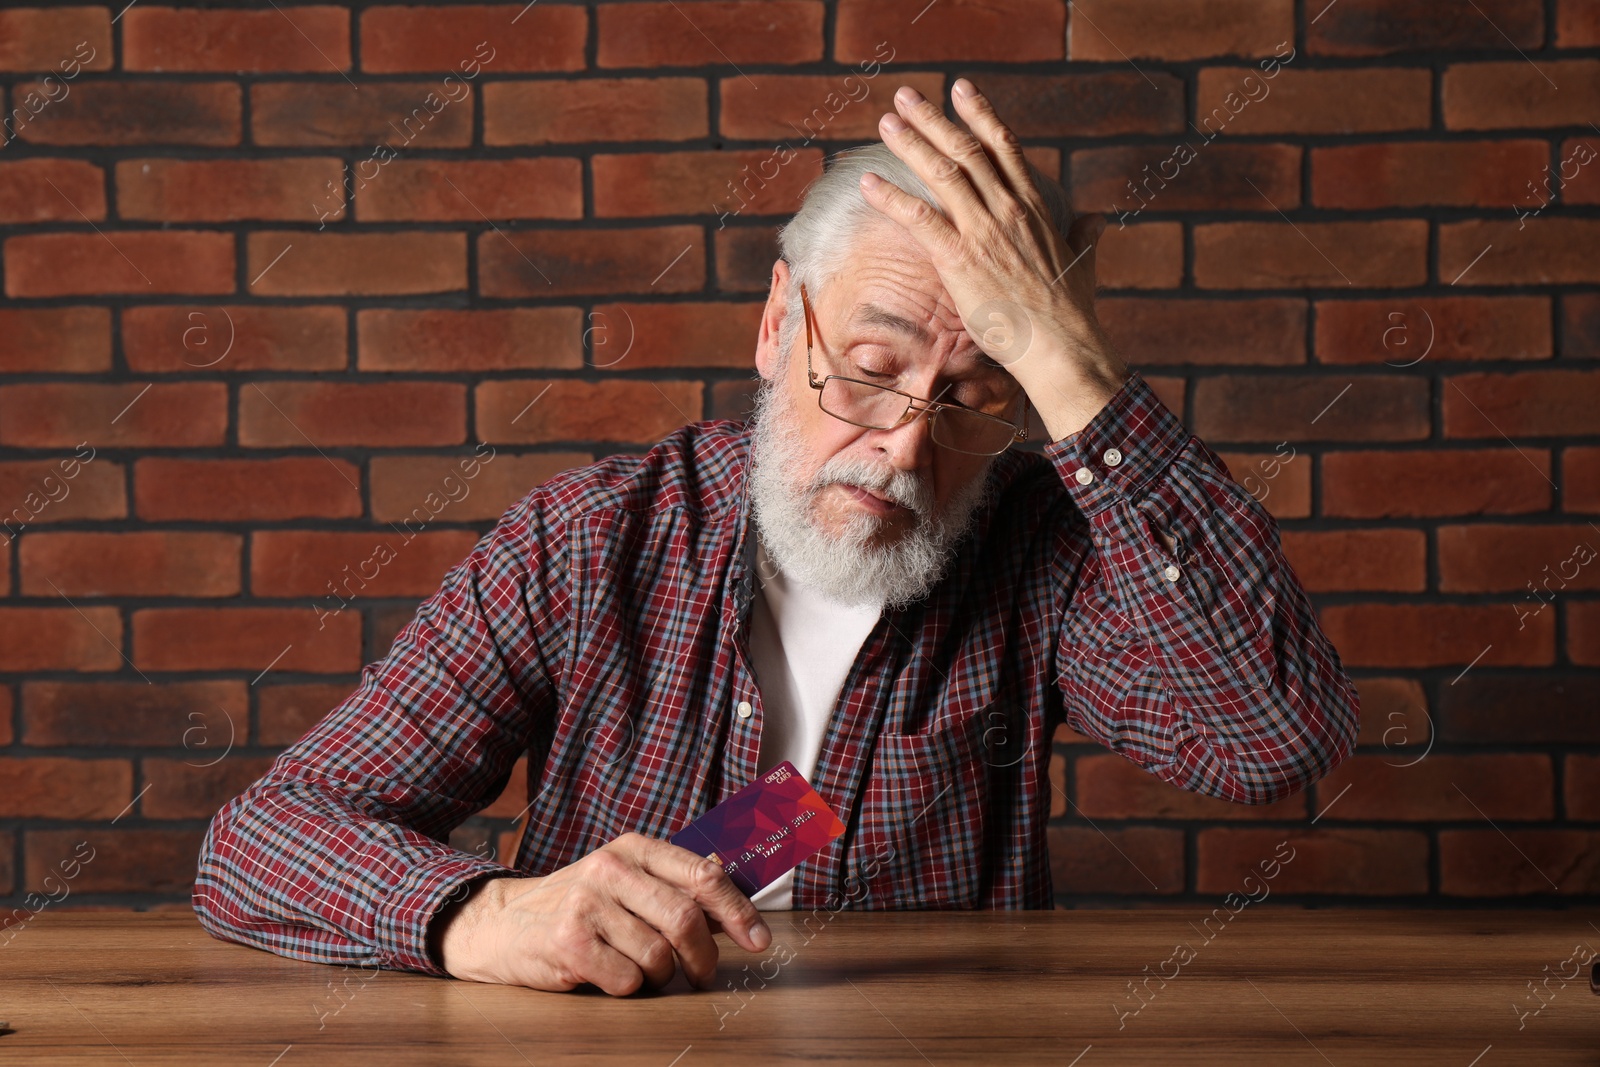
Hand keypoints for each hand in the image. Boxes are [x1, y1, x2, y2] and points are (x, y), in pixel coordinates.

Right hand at [431, 832, 771, 994]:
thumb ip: (676, 887)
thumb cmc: (578, 905)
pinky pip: (626, 979)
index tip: (759, 941)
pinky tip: (609, 975)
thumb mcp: (626, 880)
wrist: (503, 923)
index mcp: (634, 848)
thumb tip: (740, 903)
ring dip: (659, 976)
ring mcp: (586, 903)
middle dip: (703, 958)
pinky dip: (627, 988)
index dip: (738, 911)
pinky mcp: (567, 941)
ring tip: (639, 970)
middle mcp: (611, 868)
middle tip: (701, 974)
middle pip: (686, 919)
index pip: (703, 875)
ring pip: (658, 956)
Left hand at [862, 79, 1129, 437]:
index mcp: (1035, 206)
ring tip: (886, 122)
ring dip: (910, 143)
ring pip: (942, 173)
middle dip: (933, 119)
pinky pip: (918, 218)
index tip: (961, 90)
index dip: (981, 114)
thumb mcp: (1083, 262)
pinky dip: (891, 197)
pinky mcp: (960, 259)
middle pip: (966, 150)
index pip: (1005, 148)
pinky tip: (868, 182)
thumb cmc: (1072, 313)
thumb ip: (1084, 235)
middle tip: (906, 96)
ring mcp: (984, 232)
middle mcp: (1009, 209)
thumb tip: (1095, 219)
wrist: (1061, 346)